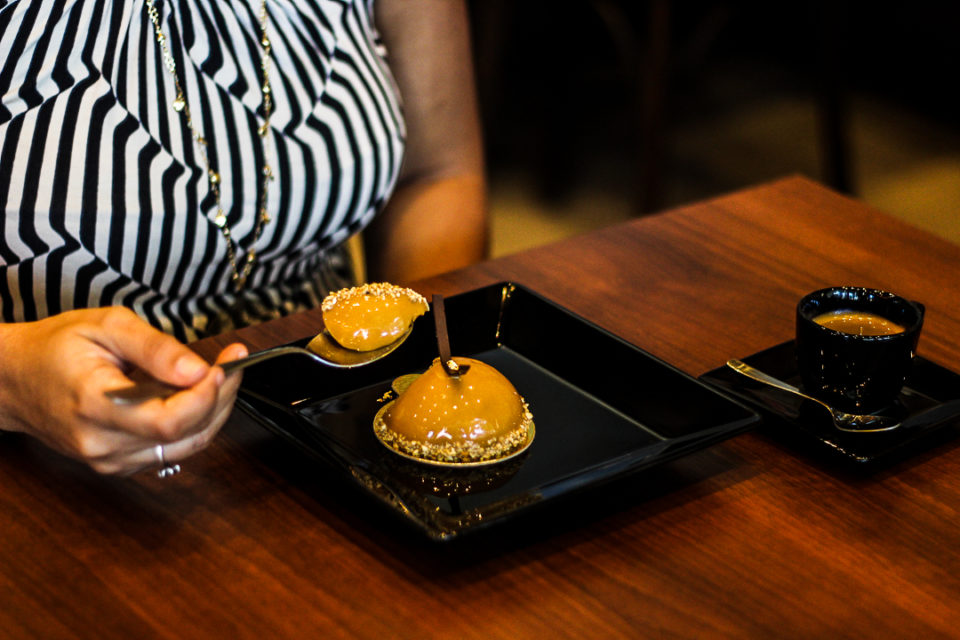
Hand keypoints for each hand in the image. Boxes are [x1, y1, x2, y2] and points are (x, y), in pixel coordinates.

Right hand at [0, 307, 246, 474]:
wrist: (14, 380)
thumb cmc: (55, 348)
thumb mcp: (107, 327)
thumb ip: (156, 348)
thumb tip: (196, 369)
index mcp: (95, 406)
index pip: (169, 420)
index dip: (206, 395)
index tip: (225, 364)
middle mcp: (103, 444)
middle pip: (186, 436)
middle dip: (220, 398)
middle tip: (231, 364)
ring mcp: (111, 460)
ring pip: (187, 447)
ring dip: (213, 412)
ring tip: (219, 376)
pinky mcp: (120, 464)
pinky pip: (173, 450)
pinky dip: (194, 424)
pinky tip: (195, 396)